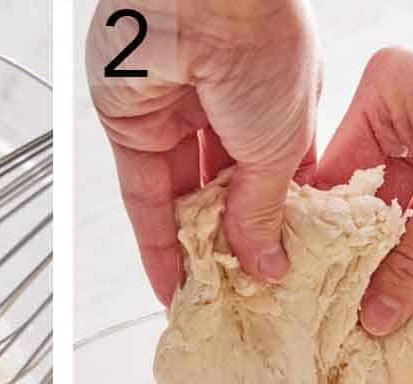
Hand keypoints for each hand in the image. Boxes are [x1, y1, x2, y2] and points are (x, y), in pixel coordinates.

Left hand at [87, 0, 321, 301]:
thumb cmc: (262, 50)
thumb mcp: (279, 146)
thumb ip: (264, 211)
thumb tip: (269, 266)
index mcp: (280, 105)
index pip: (278, 180)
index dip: (276, 228)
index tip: (279, 275)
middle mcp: (230, 111)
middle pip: (226, 194)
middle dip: (232, 247)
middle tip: (241, 299)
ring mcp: (178, 119)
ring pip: (184, 201)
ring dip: (194, 254)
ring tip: (208, 304)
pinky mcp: (131, 128)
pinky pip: (143, 199)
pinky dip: (156, 244)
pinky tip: (171, 286)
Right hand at [317, 47, 412, 335]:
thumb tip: (373, 317)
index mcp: (388, 95)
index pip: (335, 174)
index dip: (323, 234)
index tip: (306, 285)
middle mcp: (409, 117)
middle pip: (371, 205)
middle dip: (367, 263)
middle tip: (343, 316)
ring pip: (410, 224)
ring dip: (406, 274)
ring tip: (383, 326)